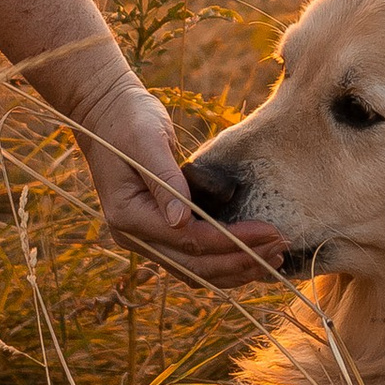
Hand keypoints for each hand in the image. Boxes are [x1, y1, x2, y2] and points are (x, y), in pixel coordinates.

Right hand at [72, 81, 285, 289]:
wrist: (104, 114)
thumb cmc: (128, 119)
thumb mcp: (146, 140)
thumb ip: (164, 179)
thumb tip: (180, 221)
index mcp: (128, 216)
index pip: (189, 240)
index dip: (232, 240)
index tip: (269, 231)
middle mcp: (134, 236)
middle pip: (194, 265)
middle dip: (241, 261)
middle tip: (280, 249)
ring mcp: (144, 238)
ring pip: (194, 270)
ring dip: (235, 268)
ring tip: (273, 258)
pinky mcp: (156, 231)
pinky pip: (191, 258)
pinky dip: (222, 261)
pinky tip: (249, 255)